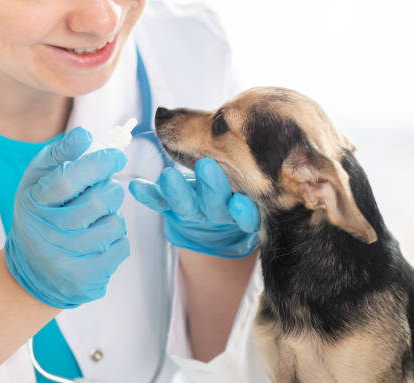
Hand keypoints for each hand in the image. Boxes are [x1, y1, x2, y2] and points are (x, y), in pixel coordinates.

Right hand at [5, 127, 129, 308]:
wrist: (33, 271)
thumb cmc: (43, 215)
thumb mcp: (39, 183)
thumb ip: (60, 156)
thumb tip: (85, 135)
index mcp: (33, 202)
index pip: (68, 179)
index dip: (97, 163)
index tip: (116, 155)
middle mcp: (45, 233)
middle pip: (98, 201)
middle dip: (111, 190)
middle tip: (107, 190)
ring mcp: (64, 259)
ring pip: (114, 224)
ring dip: (114, 217)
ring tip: (98, 220)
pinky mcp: (84, 279)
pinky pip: (121, 248)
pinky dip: (118, 240)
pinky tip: (101, 241)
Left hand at [129, 158, 258, 257]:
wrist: (219, 215)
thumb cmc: (242, 184)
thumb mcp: (251, 180)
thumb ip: (255, 165)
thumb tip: (276, 135)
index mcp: (244, 209)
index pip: (247, 216)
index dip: (243, 212)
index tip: (239, 204)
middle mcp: (221, 213)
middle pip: (216, 206)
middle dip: (211, 187)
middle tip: (206, 166)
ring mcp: (196, 212)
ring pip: (187, 206)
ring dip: (177, 191)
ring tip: (167, 176)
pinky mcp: (175, 208)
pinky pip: (160, 203)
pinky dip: (148, 194)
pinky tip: (136, 186)